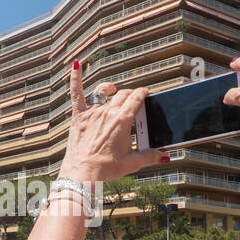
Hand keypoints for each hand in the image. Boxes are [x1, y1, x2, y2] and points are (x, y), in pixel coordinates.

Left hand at [58, 62, 165, 182]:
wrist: (82, 174)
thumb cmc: (106, 169)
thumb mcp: (131, 163)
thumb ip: (149, 156)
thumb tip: (164, 156)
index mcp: (122, 121)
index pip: (136, 99)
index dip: (142, 93)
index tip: (145, 92)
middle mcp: (107, 113)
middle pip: (122, 95)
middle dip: (130, 94)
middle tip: (133, 99)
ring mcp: (92, 113)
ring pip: (102, 92)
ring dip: (110, 88)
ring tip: (113, 88)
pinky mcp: (78, 116)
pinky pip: (76, 93)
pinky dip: (75, 78)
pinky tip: (76, 64)